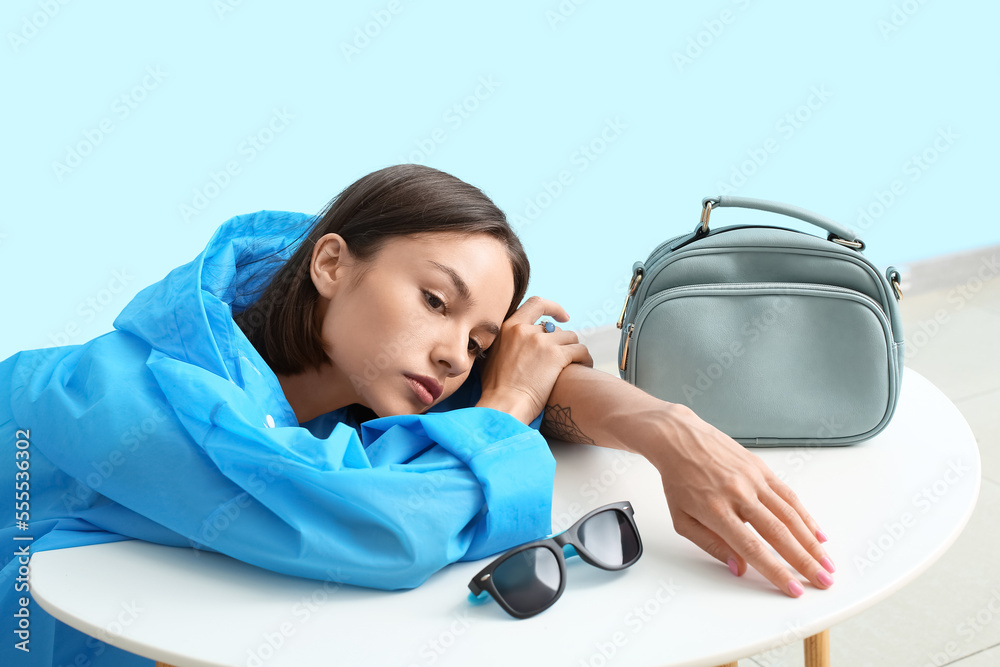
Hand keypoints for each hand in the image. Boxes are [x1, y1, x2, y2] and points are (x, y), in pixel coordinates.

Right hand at [476, 296, 592, 423]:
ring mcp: (541, 342)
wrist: (503, 405)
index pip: (536, 304)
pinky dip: (585, 358)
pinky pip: (580, 350)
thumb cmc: (497, 389)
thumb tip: (517, 344)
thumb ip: (507, 343)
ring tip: (576, 365)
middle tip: (567, 355)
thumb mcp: (493, 356)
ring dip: (574, 351)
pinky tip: (584, 367)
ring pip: (570, 338)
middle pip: (556, 327)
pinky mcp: (556, 355)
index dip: (553, 308)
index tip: (563, 317)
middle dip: (563, 341)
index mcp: (509, 327)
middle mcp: (525, 330)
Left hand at [649, 405, 834, 596]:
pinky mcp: (761, 469)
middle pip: (779, 534)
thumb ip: (710, 545)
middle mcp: (738, 494)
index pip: (752, 547)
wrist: (679, 439)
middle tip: (823, 581)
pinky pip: (789, 495)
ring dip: (811, 542)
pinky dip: (805, 516)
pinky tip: (817, 533)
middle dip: (804, 562)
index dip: (775, 571)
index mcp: (716, 511)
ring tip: (826, 563)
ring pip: (790, 515)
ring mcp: (753, 480)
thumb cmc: (678, 480)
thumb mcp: (682, 519)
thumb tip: (739, 568)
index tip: (793, 588)